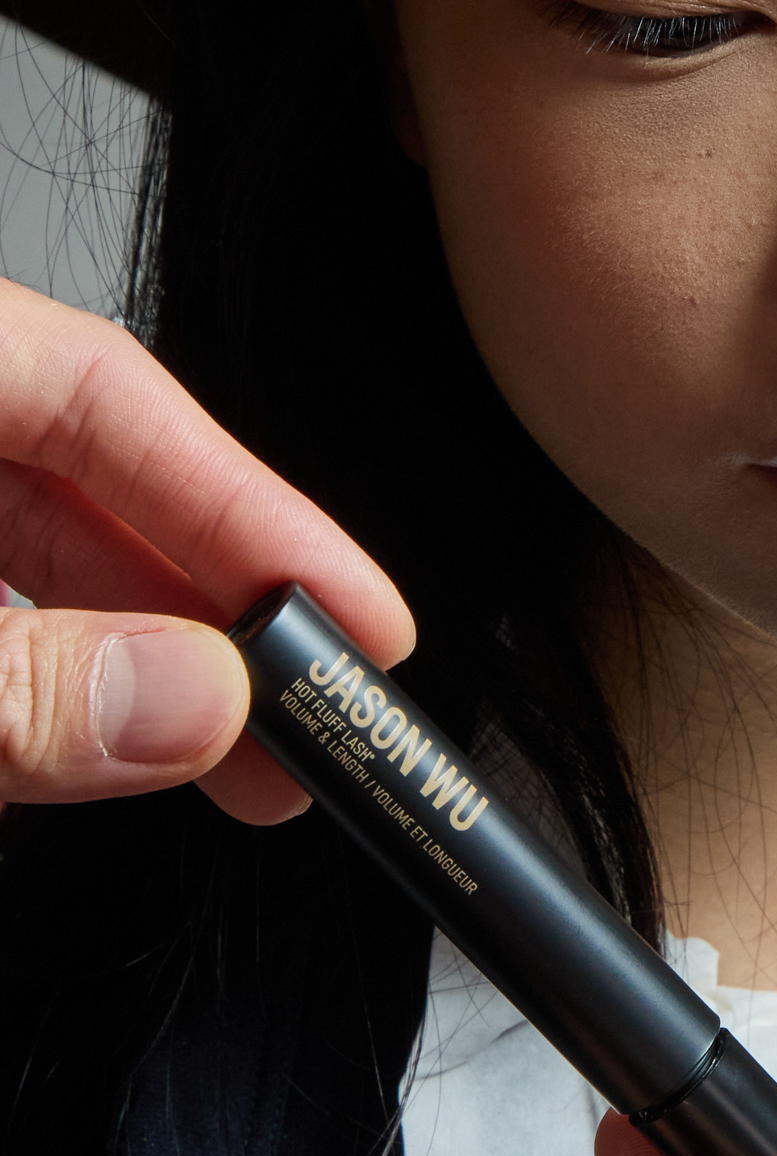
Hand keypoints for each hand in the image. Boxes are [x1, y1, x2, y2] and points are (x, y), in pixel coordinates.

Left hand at [0, 278, 410, 821]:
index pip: (100, 388)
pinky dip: (30, 693)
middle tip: (317, 721)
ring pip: (17, 568)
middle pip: (75, 485)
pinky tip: (80, 761)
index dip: (246, 499)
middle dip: (202, 610)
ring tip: (234, 766)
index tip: (361, 612)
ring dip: (124, 668)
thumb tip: (195, 698)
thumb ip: (13, 681)